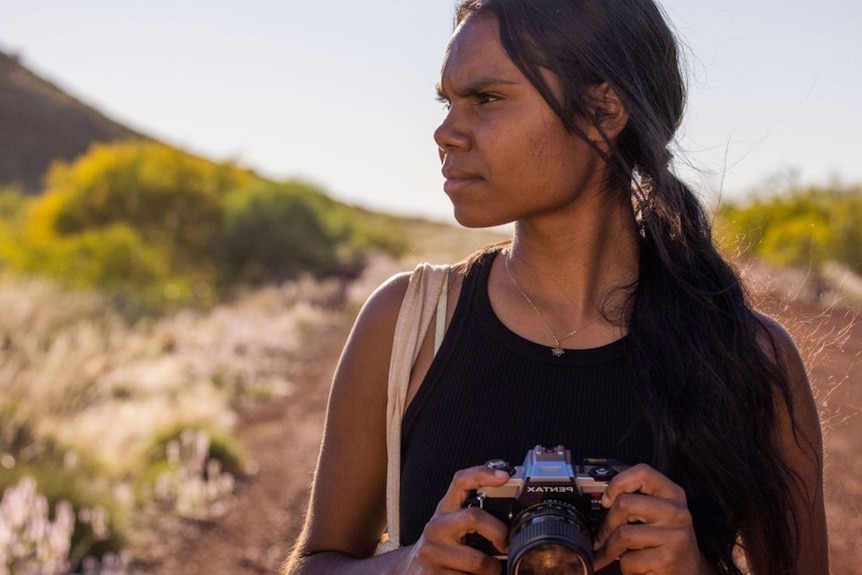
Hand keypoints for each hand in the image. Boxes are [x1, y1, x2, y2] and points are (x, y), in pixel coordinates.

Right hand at [405, 465, 509, 573]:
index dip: (483, 474)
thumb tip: (513, 520)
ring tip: (490, 570)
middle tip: (506, 545)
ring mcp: (433, 552)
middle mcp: (436, 527)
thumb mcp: (455, 526)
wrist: (413, 571)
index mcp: (446, 509)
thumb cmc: (444, 546)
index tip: (504, 476)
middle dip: (499, 532)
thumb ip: (476, 517)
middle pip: (473, 517)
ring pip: (477, 561)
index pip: (461, 481)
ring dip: (492, 569)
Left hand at [592, 464, 711, 573]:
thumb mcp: (658, 514)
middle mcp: (677, 512)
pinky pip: (629, 560)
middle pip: (625, 504)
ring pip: (623, 534)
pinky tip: (635, 567)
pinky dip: (625, 567)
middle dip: (606, 525)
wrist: (690, 574)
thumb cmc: (666, 542)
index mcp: (672, 494)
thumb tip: (602, 500)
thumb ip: (638, 501)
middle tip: (600, 538)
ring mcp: (675, 536)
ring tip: (610, 555)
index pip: (643, 472)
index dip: (618, 483)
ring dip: (610, 549)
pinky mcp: (667, 560)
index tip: (606, 500)